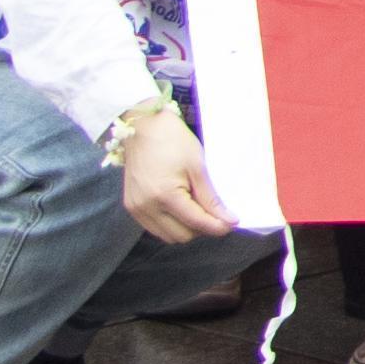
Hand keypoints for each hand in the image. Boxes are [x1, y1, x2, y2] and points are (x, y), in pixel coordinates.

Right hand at [117, 113, 229, 244]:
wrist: (143, 127)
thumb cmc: (173, 142)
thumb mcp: (198, 167)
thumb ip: (211, 198)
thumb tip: (229, 220)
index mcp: (164, 195)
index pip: (196, 223)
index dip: (218, 226)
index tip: (232, 222)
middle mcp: (146, 207)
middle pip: (182, 236)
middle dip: (202, 229)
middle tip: (215, 213)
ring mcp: (136, 209)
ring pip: (168, 236)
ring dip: (187, 229)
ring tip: (198, 208)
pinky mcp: (131, 207)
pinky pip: (155, 228)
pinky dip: (171, 224)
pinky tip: (181, 208)